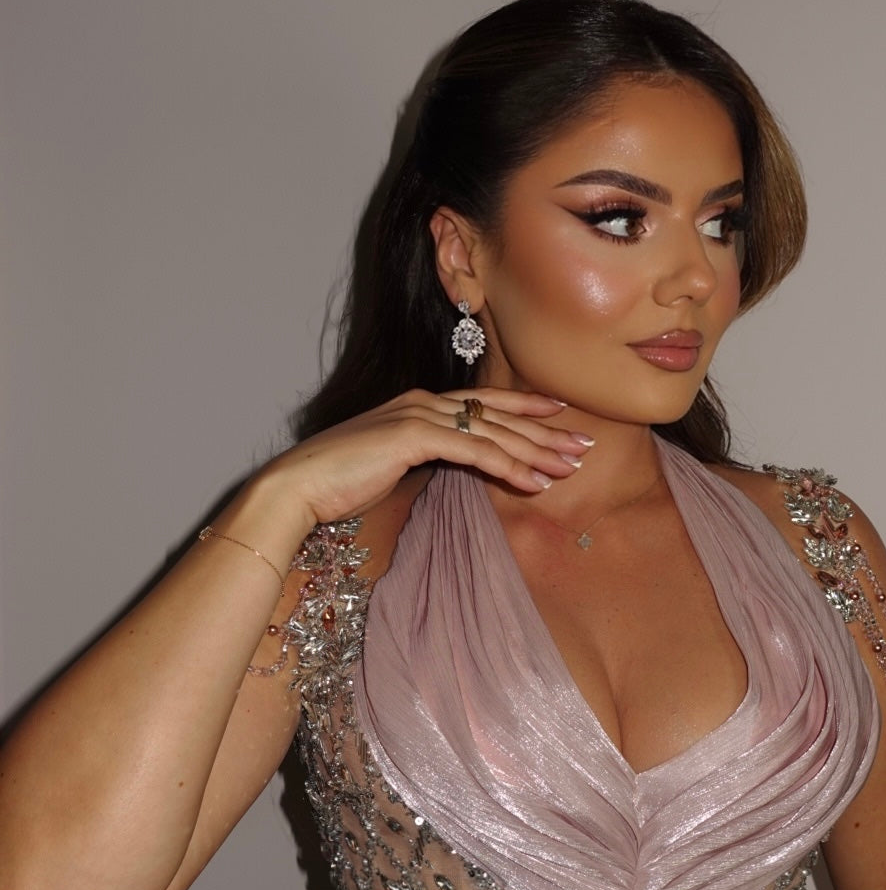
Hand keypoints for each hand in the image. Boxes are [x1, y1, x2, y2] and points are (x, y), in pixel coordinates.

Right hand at [262, 388, 591, 531]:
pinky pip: (475, 451)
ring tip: (572, 465)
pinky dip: (509, 466)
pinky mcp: (413, 435)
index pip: (483, 404)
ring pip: (493, 431)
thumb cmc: (337, 485)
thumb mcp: (391, 468)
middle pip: (497, 414)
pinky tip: (537, 482)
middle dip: (545, 430)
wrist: (297, 487)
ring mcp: (418, 414)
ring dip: (537, 449)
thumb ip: (423, 462)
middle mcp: (422, 401)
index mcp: (418, 405)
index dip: (524, 408)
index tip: (559, 415)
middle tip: (584, 443)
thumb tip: (451, 471)